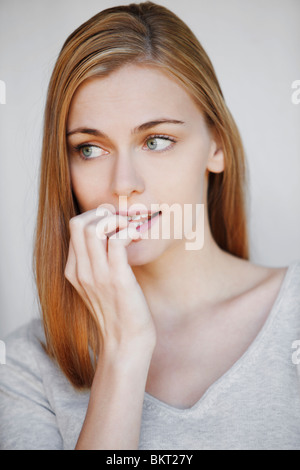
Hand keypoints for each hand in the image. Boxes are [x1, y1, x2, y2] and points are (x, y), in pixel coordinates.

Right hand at [64, 207, 156, 354]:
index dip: (96, 216)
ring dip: (118, 220)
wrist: (126, 343)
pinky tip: (137, 237)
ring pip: (94, 228)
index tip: (116, 221)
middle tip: (123, 221)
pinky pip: (117, 241)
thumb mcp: (100, 285)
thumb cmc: (119, 312)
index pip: (74, 227)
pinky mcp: (117, 280)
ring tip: (132, 228)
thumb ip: (98, 262)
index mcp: (73, 271)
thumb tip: (112, 236)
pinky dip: (129, 231)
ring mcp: (97, 275)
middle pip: (78, 223)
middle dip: (103, 213)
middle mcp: (80, 271)